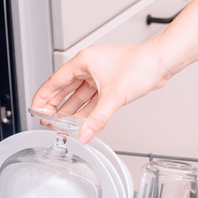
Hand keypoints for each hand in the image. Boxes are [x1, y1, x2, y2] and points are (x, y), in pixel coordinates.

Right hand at [30, 42, 168, 143]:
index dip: (43, 98)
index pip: (55, 81)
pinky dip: (86, 111)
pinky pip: (92, 99)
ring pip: (79, 95)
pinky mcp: (110, 84)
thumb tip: (84, 135)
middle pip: (64, 89)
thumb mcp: (114, 97)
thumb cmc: (141, 65)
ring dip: (70, 110)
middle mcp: (90, 67)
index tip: (35, 110)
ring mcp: (100, 76)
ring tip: (61, 125)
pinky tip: (81, 121)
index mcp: (84, 62)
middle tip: (46, 121)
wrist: (162, 63)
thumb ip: (97, 120)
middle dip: (55, 106)